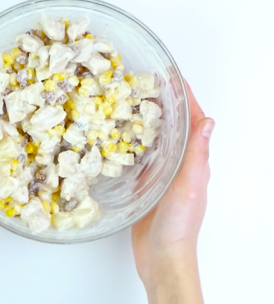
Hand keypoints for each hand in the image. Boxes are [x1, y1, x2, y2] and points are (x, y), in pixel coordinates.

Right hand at [132, 82, 213, 303]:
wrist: (162, 256)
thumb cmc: (179, 224)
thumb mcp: (190, 186)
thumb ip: (197, 156)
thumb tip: (208, 121)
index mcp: (195, 162)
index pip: (193, 122)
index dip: (186, 97)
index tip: (173, 77)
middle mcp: (181, 164)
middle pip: (175, 126)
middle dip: (166, 103)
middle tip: (149, 84)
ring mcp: (164, 173)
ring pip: (158, 138)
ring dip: (150, 119)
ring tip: (135, 101)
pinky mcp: (148, 182)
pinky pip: (143, 155)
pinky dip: (137, 140)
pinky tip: (124, 135)